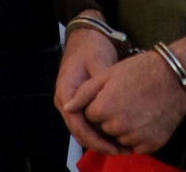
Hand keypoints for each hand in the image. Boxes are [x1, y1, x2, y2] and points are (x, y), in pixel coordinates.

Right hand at [54, 14, 118, 148]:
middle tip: (121, 150)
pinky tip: (114, 133)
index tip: (113, 146)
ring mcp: (70, 102)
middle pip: (79, 131)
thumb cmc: (92, 46)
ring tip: (120, 146)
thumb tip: (104, 104)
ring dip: (98, 139)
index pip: (77, 124)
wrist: (86, 34)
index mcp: (66, 93)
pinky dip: (98, 129)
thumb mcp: (99, 61)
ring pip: (82, 128)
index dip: (95, 139)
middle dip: (98, 144)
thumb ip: (101, 84)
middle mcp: (65, 101)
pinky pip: (86, 121)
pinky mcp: (79, 100)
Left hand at [65, 48, 185, 154]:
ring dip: (126, 128)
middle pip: (105, 129)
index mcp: (103, 108)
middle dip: (112, 117)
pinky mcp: (151, 144)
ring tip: (140, 107)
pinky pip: (137, 146)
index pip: (91, 116)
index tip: (115, 94)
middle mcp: (117, 126)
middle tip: (129, 99)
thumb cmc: (143, 69)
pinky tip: (148, 118)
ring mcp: (135, 137)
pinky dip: (141, 136)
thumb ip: (84, 92)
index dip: (101, 104)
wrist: (176, 75)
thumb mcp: (109, 73)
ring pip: (121, 138)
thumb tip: (67, 107)